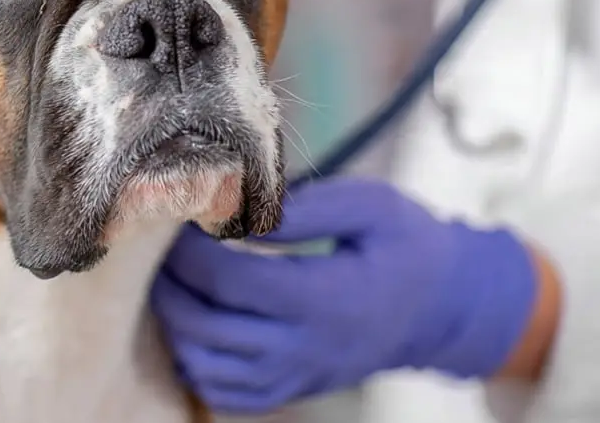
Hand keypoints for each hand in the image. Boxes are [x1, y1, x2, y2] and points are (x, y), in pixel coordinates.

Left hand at [152, 177, 542, 414]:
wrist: (440, 306)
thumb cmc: (405, 244)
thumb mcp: (372, 206)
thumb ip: (306, 208)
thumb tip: (241, 211)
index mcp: (326, 298)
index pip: (231, 281)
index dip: (191, 249)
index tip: (179, 216)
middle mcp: (307, 347)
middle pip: (207, 327)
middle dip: (169, 283)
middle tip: (158, 246)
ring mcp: (298, 375)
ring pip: (207, 365)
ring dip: (175, 322)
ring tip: (170, 279)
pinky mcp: (293, 389)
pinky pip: (227, 394)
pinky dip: (195, 361)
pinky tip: (192, 323)